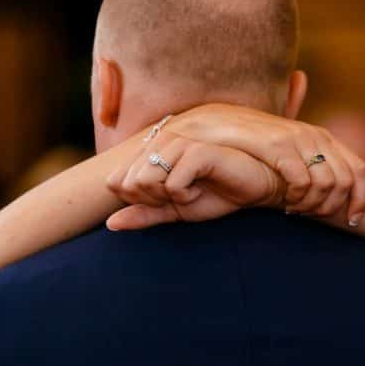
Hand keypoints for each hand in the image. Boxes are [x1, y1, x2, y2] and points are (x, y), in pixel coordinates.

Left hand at [105, 133, 285, 229]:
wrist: (253, 188)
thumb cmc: (215, 195)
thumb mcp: (174, 211)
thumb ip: (143, 214)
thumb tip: (111, 223)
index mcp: (151, 151)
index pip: (116, 181)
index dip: (138, 200)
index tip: (165, 199)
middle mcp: (160, 142)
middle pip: (129, 183)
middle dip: (153, 200)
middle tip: (180, 196)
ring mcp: (178, 143)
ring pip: (146, 181)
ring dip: (169, 197)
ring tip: (191, 191)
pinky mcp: (197, 151)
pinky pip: (173, 184)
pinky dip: (186, 196)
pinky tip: (204, 187)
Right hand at [167, 103, 364, 224]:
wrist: (209, 128)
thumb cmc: (244, 147)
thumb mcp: (281, 154)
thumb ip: (306, 162)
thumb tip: (332, 182)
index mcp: (320, 137)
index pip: (359, 170)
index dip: (362, 199)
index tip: (354, 221)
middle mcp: (314, 135)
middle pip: (348, 180)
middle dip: (337, 207)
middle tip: (316, 219)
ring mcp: (297, 138)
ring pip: (328, 182)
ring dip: (316, 204)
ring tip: (295, 212)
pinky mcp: (277, 145)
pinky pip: (303, 179)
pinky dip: (299, 197)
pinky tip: (284, 206)